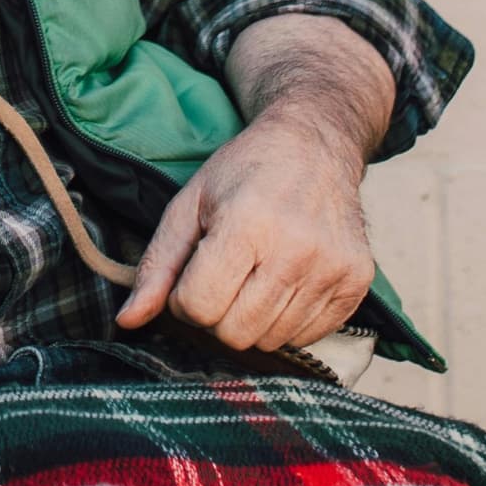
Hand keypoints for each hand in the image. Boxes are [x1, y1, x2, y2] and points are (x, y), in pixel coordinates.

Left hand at [115, 112, 376, 355]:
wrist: (317, 144)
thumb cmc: (245, 171)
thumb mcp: (190, 204)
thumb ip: (157, 265)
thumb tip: (127, 320)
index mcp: (248, 224)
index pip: (199, 307)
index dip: (186, 298)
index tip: (197, 270)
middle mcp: (297, 250)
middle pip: (235, 332)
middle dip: (217, 313)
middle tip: (226, 275)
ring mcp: (332, 268)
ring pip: (270, 341)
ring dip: (252, 318)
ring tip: (256, 274)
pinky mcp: (357, 282)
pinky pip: (308, 337)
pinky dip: (287, 321)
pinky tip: (285, 281)